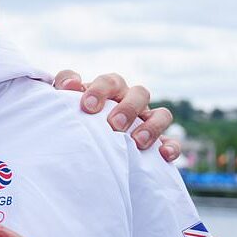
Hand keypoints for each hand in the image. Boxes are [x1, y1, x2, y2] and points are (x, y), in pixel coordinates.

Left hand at [53, 70, 179, 160]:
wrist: (86, 141)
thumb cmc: (76, 116)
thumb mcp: (67, 102)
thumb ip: (65, 88)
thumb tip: (71, 84)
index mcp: (109, 89)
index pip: (109, 81)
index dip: (99, 90)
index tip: (86, 107)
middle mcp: (131, 101)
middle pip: (139, 93)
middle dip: (127, 108)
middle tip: (113, 125)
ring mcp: (146, 120)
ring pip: (162, 114)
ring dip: (152, 126)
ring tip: (137, 141)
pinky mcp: (158, 141)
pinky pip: (172, 141)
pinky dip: (171, 146)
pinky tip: (163, 155)